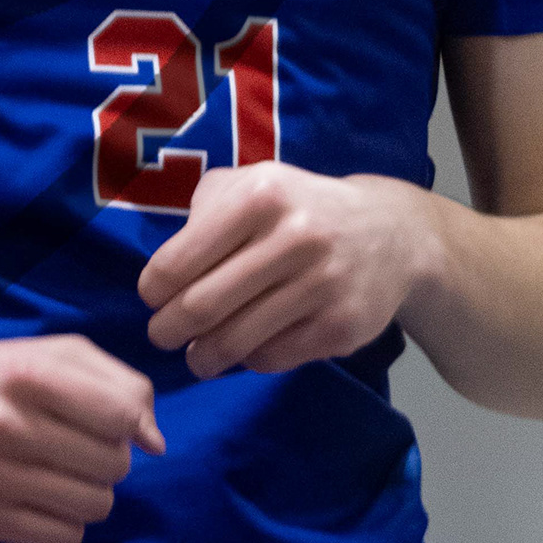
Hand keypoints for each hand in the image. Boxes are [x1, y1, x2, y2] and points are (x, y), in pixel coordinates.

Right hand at [0, 332, 163, 542]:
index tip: (109, 420)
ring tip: (63, 470)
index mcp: (27, 374)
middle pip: (113, 464)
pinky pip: (63, 537)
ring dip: (92, 490)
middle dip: (110, 456)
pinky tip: (43, 494)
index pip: (121, 415)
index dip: (129, 421)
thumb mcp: (54, 353)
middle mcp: (5, 426)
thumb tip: (156, 443)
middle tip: (80, 445)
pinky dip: (66, 520)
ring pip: (94, 506)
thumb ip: (119, 383)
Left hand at [137, 163, 428, 377]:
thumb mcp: (253, 183)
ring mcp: (322, 283)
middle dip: (168, 329)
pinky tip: (247, 349)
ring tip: (197, 355)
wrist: (390, 234)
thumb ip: (204, 210)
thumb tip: (164, 269)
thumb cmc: (299, 208)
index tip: (153, 298)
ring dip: (203, 356)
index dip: (153, 290)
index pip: (178, 260)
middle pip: (201, 307)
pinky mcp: (341, 326)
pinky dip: (249, 360)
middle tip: (163, 335)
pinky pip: (272, 358)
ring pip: (234, 341)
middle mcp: (293, 236)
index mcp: (260, 195)